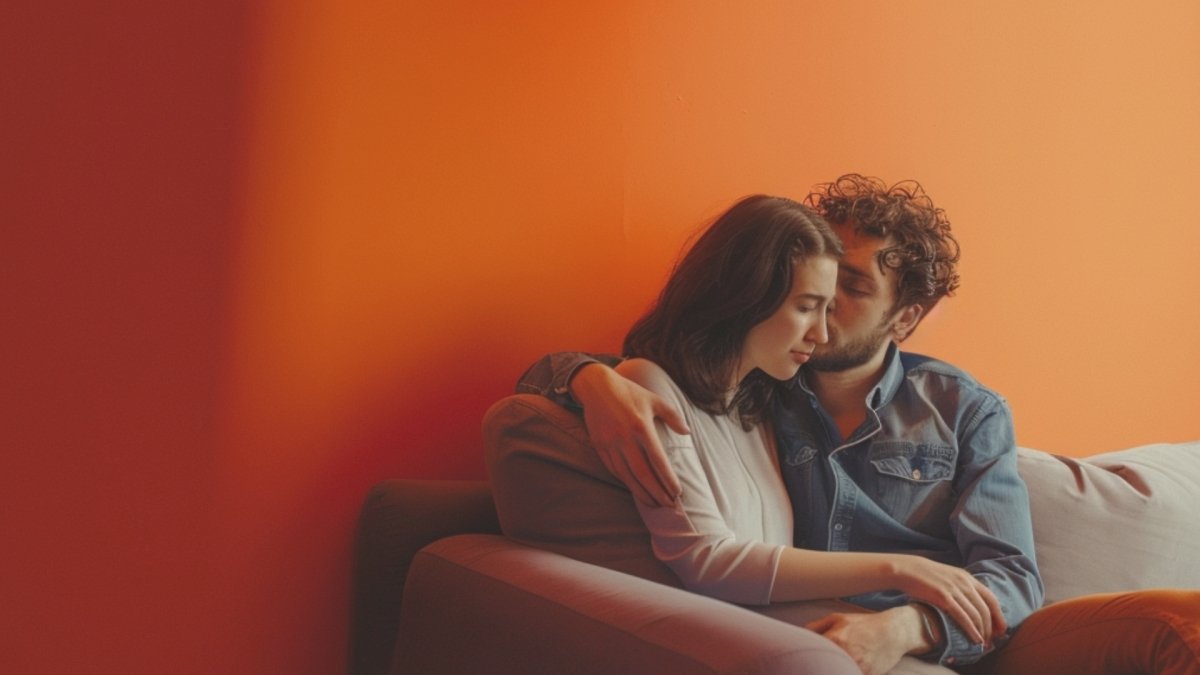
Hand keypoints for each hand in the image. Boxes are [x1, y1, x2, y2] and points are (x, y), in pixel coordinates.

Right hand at [569, 363, 688, 506]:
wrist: (596, 386)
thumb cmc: (630, 392)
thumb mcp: (654, 400)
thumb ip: (673, 416)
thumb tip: (687, 432)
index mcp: (641, 427)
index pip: (658, 461)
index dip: (668, 479)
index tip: (677, 492)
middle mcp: (625, 438)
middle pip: (643, 474)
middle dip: (657, 492)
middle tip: (669, 505)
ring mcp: (610, 443)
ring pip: (627, 476)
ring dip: (641, 492)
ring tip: (654, 503)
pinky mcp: (599, 446)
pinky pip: (614, 469)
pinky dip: (625, 481)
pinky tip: (635, 488)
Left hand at [805, 610, 910, 674]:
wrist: (893, 632)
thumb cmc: (863, 624)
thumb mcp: (838, 619)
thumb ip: (816, 627)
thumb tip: (800, 635)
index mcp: (835, 639)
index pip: (812, 652)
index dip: (805, 657)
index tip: (802, 660)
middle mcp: (846, 654)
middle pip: (823, 667)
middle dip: (817, 667)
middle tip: (813, 665)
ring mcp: (858, 666)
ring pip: (838, 671)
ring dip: (832, 669)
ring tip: (832, 664)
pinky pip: (850, 673)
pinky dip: (845, 671)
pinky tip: (843, 667)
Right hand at [887, 555, 1006, 646]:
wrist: (907, 569)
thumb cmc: (925, 576)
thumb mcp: (948, 577)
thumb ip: (961, 587)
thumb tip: (970, 603)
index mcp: (967, 578)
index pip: (991, 599)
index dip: (999, 616)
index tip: (1001, 630)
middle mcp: (965, 583)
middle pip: (986, 609)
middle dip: (992, 628)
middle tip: (992, 642)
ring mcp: (955, 590)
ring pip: (977, 615)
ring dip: (983, 632)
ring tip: (983, 644)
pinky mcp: (944, 597)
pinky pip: (963, 617)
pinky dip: (972, 630)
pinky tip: (975, 639)